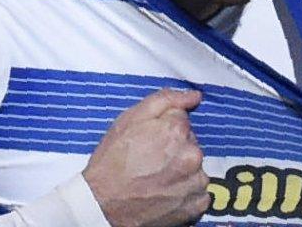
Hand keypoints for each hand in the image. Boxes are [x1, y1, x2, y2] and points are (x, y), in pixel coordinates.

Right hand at [83, 88, 209, 226]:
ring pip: (195, 167)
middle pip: (190, 143)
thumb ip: (165, 100)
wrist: (102, 204)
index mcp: (176, 131)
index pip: (181, 119)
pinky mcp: (196, 205)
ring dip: (182, 170)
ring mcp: (196, 182)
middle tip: (150, 160)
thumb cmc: (112, 160)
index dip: (164, 127)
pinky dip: (186, 192)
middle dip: (175, 148)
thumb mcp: (129, 119)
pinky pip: (200, 192)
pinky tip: (167, 192)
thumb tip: (195, 96)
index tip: (149, 140)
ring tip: (157, 178)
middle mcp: (192, 155)